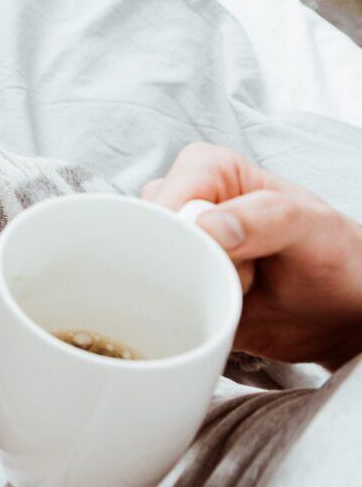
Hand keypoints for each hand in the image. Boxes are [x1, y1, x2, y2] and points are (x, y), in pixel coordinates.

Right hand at [143, 143, 361, 368]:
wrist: (344, 316)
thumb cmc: (337, 257)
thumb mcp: (313, 228)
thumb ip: (265, 217)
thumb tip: (206, 226)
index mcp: (210, 171)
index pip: (168, 193)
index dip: (182, 227)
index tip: (210, 255)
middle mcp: (186, 205)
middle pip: (148, 232)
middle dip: (183, 263)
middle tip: (234, 277)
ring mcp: (179, 248)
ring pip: (144, 268)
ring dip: (186, 291)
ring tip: (235, 293)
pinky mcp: (176, 287)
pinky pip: (149, 302)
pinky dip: (173, 315)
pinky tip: (215, 313)